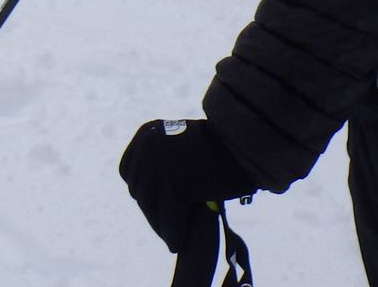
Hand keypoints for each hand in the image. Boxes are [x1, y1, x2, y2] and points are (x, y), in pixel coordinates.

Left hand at [118, 119, 255, 252]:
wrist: (247, 145)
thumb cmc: (223, 148)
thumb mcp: (182, 145)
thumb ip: (165, 161)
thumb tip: (148, 196)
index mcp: (146, 134)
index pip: (129, 172)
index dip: (143, 194)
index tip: (155, 209)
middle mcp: (147, 147)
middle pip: (140, 191)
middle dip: (153, 212)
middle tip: (168, 229)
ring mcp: (158, 166)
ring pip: (152, 208)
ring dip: (162, 226)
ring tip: (174, 239)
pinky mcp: (174, 186)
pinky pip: (169, 219)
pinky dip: (174, 234)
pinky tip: (179, 244)